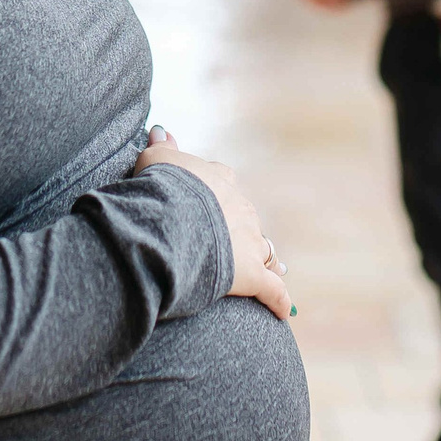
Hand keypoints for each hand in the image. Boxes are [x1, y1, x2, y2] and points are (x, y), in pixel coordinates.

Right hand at [133, 126, 291, 321]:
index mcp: (219, 182)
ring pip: (264, 252)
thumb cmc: (161, 189)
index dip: (217, 194)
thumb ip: (161, 146)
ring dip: (264, 261)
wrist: (172, 220)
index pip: (224, 183)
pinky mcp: (252, 275)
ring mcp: (250, 242)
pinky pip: (272, 291)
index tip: (211, 200)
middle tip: (230, 243)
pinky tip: (284, 311)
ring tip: (268, 271)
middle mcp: (241, 209)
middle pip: (246, 219)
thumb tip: (161, 130)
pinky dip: (279, 301)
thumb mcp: (156, 160)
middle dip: (240, 230)